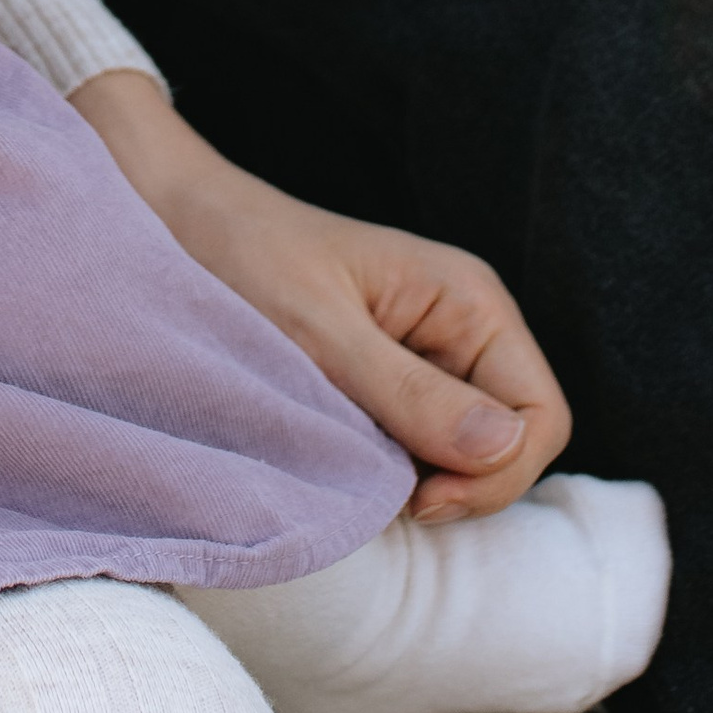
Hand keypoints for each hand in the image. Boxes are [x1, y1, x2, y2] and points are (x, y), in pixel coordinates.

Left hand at [72, 70, 570, 519]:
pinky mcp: (389, 381)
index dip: (495, 474)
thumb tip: (502, 447)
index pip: (540, 418)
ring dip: (420, 477)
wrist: (172, 217)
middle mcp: (462, 328)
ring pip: (467, 457)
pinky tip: (343, 457)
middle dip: (458, 483)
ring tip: (350, 461)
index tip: (418, 496)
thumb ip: (407, 391)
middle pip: (511, 447)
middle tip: (379, 490)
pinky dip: (391, 468)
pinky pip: (421, 448)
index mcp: (467, 299)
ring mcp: (429, 357)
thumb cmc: (240, 255)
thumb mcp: (318, 332)